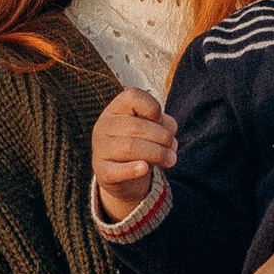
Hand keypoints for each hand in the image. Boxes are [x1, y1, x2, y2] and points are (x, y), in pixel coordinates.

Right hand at [92, 85, 176, 222]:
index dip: (152, 106)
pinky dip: (133, 169)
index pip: (132, 96)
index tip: (159, 119)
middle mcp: (104, 126)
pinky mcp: (103, 172)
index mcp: (115, 109)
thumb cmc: (140, 144)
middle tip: (173, 147)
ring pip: (129, 147)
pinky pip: (117, 170)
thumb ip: (162, 123)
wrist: (123, 176)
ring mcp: (101, 150)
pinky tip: (144, 168)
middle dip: (162, 137)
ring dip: (157, 154)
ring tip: (170, 160)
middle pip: (136, 126)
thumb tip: (169, 132)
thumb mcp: (151, 128)